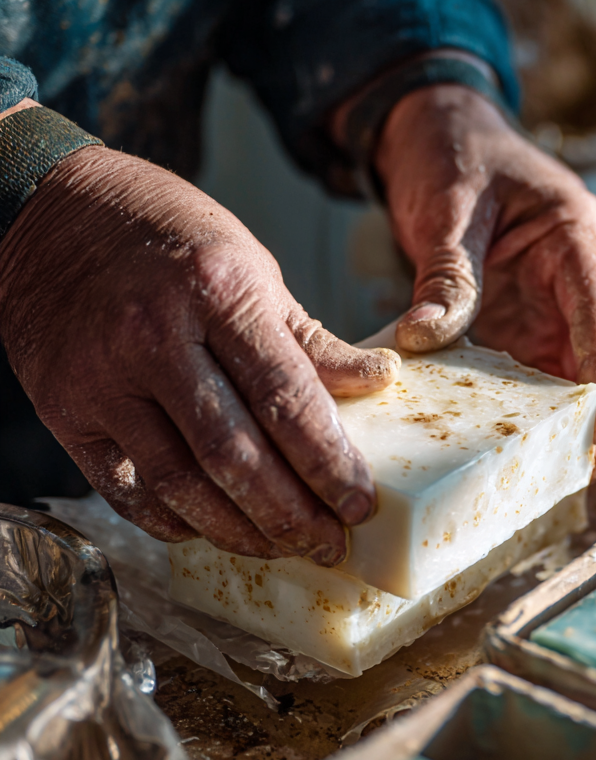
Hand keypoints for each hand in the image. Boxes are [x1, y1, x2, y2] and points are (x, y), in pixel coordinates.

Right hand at [0, 133, 398, 561]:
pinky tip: (213, 531)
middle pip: (235, 455)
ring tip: (282, 548)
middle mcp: (155, 338)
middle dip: (292, 514)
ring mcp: (103, 380)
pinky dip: (175, 522)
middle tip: (329, 543)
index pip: (287, 399)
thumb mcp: (252, 267)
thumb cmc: (168, 233)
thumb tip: (378, 380)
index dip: (329, 464)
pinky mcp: (65, 411)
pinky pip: (127, 489)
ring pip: (181, 484)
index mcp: (218, 292)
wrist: (53, 211)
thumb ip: (311, 339)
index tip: (360, 503)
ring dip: (240, 532)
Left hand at [360, 83, 595, 477]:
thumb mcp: (447, 206)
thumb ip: (446, 273)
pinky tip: (495, 434)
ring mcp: (546, 296)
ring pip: (563, 365)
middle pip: (595, 352)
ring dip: (556, 413)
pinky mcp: (516, 311)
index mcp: (574, 236)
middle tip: (581, 470)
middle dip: (593, 411)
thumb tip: (424, 341)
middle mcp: (570, 273)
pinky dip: (510, 397)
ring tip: (544, 469)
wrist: (430, 128)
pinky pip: (521, 362)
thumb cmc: (451, 150)